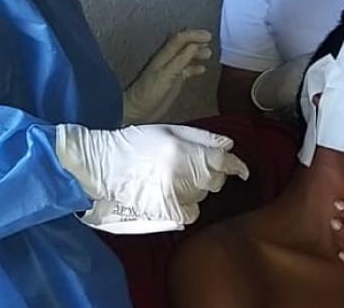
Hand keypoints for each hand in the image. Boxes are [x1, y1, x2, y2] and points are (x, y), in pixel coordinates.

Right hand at [55, 123, 248, 234]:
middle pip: (215, 179)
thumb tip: (229, 145)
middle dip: (211, 174)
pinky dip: (187, 205)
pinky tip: (171, 195)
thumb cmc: (134, 144)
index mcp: (182, 149)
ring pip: (204, 195)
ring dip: (197, 188)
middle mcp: (181, 173)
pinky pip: (192, 212)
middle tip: (193, 167)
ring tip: (175, 178)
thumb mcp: (167, 130)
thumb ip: (201, 137)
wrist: (101, 166)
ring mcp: (173, 195)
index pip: (221, 160)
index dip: (235, 165)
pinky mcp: (165, 212)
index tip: (241, 170)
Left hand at [123, 29, 212, 123]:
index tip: (208, 37)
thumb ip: (180, 60)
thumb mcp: (166, 75)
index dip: (194, 35)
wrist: (138, 110)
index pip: (180, 38)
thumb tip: (194, 46)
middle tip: (209, 41)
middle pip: (184, 45)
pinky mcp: (173, 80)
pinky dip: (195, 67)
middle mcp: (168, 60)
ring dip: (197, 53)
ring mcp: (170, 70)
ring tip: (208, 53)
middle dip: (197, 41)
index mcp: (164, 56)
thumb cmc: (147, 93)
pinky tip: (201, 69)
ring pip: (186, 56)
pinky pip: (186, 69)